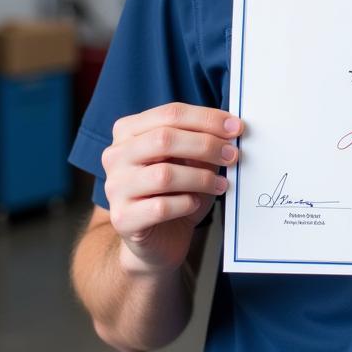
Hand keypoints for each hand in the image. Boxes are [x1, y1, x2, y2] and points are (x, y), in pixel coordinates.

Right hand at [102, 103, 241, 274]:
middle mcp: (116, 156)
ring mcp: (115, 187)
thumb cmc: (176, 191)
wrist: (159, 238)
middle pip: (164, 139)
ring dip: (201, 178)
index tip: (236, 127)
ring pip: (164, 174)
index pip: (171, 113)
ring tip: (220, 184)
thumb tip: (229, 129)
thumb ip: (202, 140)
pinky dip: (186, 203)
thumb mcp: (190, 159)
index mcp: (129, 131)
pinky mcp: (122, 219)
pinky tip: (195, 203)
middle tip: (232, 155)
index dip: (207, 118)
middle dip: (206, 145)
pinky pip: (161, 207)